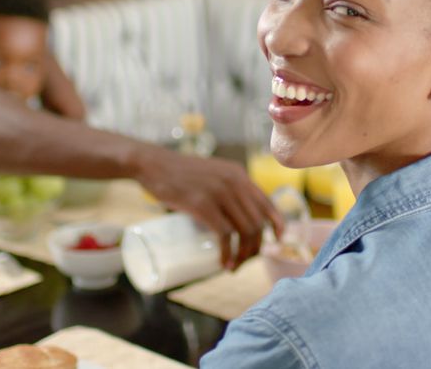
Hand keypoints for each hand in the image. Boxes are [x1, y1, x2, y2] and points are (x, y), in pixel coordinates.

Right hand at [134, 147, 283, 269]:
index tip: (277, 240)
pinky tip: (224, 262)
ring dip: (243, 254)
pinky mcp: (203, 205)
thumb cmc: (179, 174)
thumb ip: (226, 187)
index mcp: (238, 174)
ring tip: (234, 265)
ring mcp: (219, 193)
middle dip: (255, 247)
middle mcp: (234, 182)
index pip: (267, 202)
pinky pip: (225, 235)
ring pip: (245, 230)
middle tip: (244, 260)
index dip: (277, 223)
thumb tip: (236, 214)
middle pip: (257, 222)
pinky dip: (227, 253)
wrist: (153, 165)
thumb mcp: (211, 173)